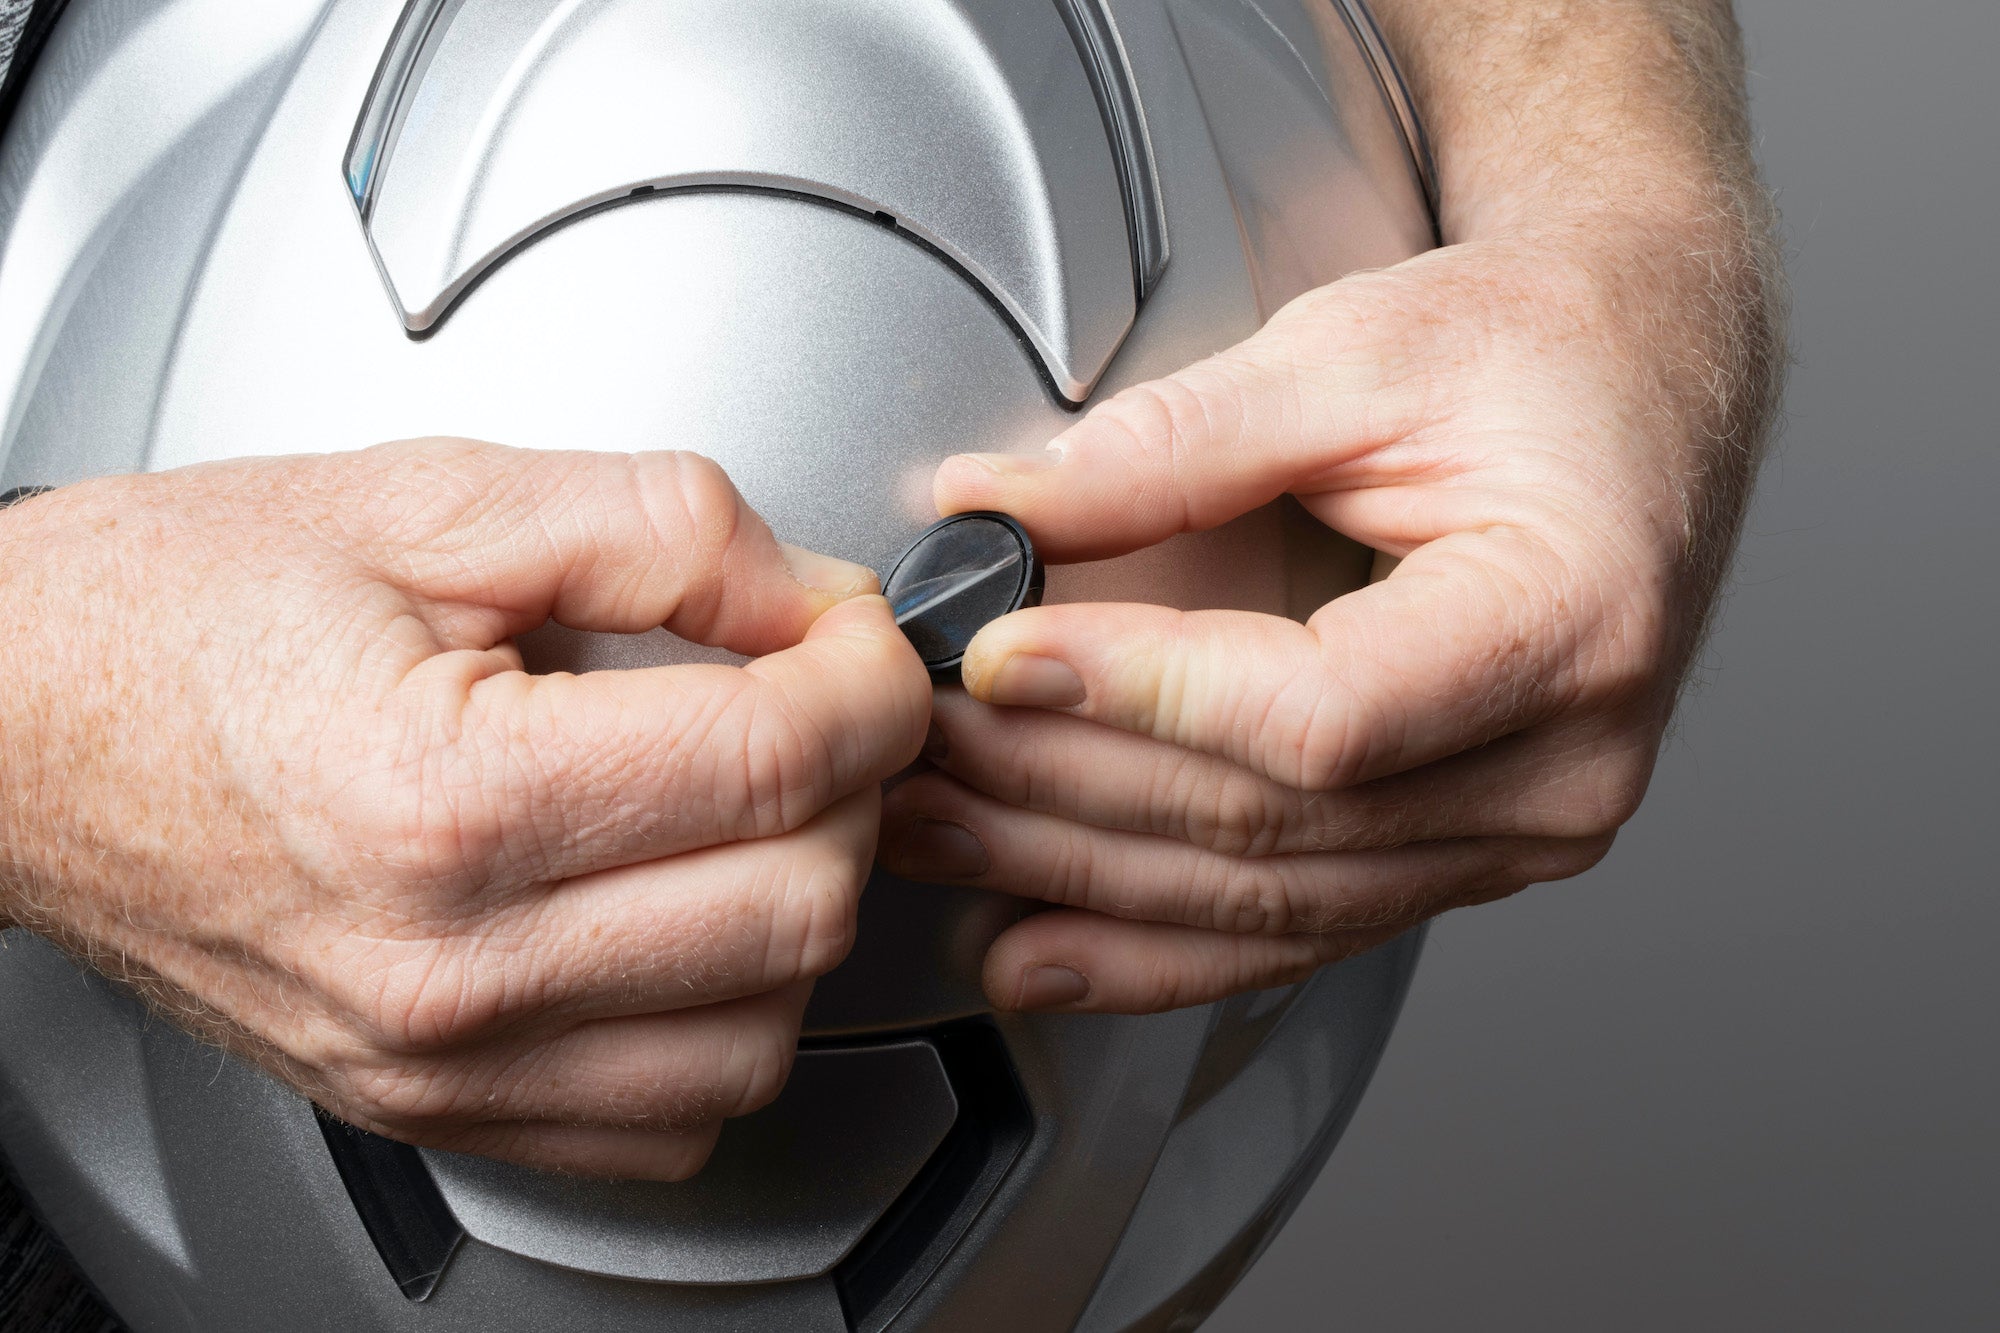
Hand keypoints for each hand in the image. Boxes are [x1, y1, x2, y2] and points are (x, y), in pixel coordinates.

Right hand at [0, 441, 928, 1177]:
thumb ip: (660, 530)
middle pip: (800, 908)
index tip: (860, 639)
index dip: (871, 681)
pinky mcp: (436, 1107)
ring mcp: (441, 1062)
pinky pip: (671, 1117)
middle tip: (812, 700)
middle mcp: (450, 968)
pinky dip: (724, 1018)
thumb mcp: (431, 501)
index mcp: (449, 800)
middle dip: (855, 784)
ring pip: (762, 1034)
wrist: (21, 728)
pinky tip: (684, 915)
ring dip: (800, 906)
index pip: (777, 765)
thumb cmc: (185, 616)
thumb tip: (812, 595)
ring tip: (748, 804)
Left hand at [879, 216, 1777, 1013]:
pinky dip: (1159, 945)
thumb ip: (1174, 443)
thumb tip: (1000, 505)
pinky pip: (1298, 926)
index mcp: (1569, 618)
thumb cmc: (1539, 351)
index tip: (996, 657)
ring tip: (940, 837)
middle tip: (919, 746)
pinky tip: (1046, 950)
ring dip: (1081, 878)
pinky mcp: (1465, 850)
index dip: (1139, 696)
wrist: (1642, 380)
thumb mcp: (1357, 352)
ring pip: (1268, 899)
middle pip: (1273, 822)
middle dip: (1066, 787)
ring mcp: (1521, 826)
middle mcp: (1564, 759)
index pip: (1319, 713)